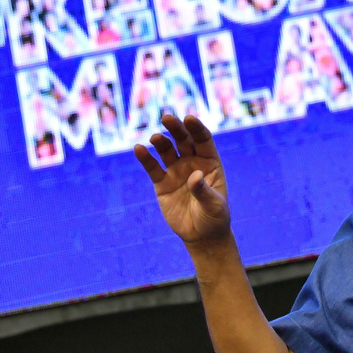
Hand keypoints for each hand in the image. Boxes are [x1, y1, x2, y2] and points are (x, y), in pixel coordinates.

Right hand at [133, 114, 230, 243]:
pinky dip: (145, 158)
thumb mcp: (214, 206)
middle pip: (183, 140)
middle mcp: (192, 163)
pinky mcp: (162, 183)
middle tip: (167, 118)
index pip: (203, 140)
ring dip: (161, 142)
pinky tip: (139, 149)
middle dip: (176, 128)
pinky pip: (152, 167)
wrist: (201, 235)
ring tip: (155, 138)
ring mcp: (176, 171)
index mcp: (210, 163)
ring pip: (166, 151)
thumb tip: (194, 175)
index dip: (196, 128)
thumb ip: (204, 190)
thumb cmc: (214, 218)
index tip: (188, 118)